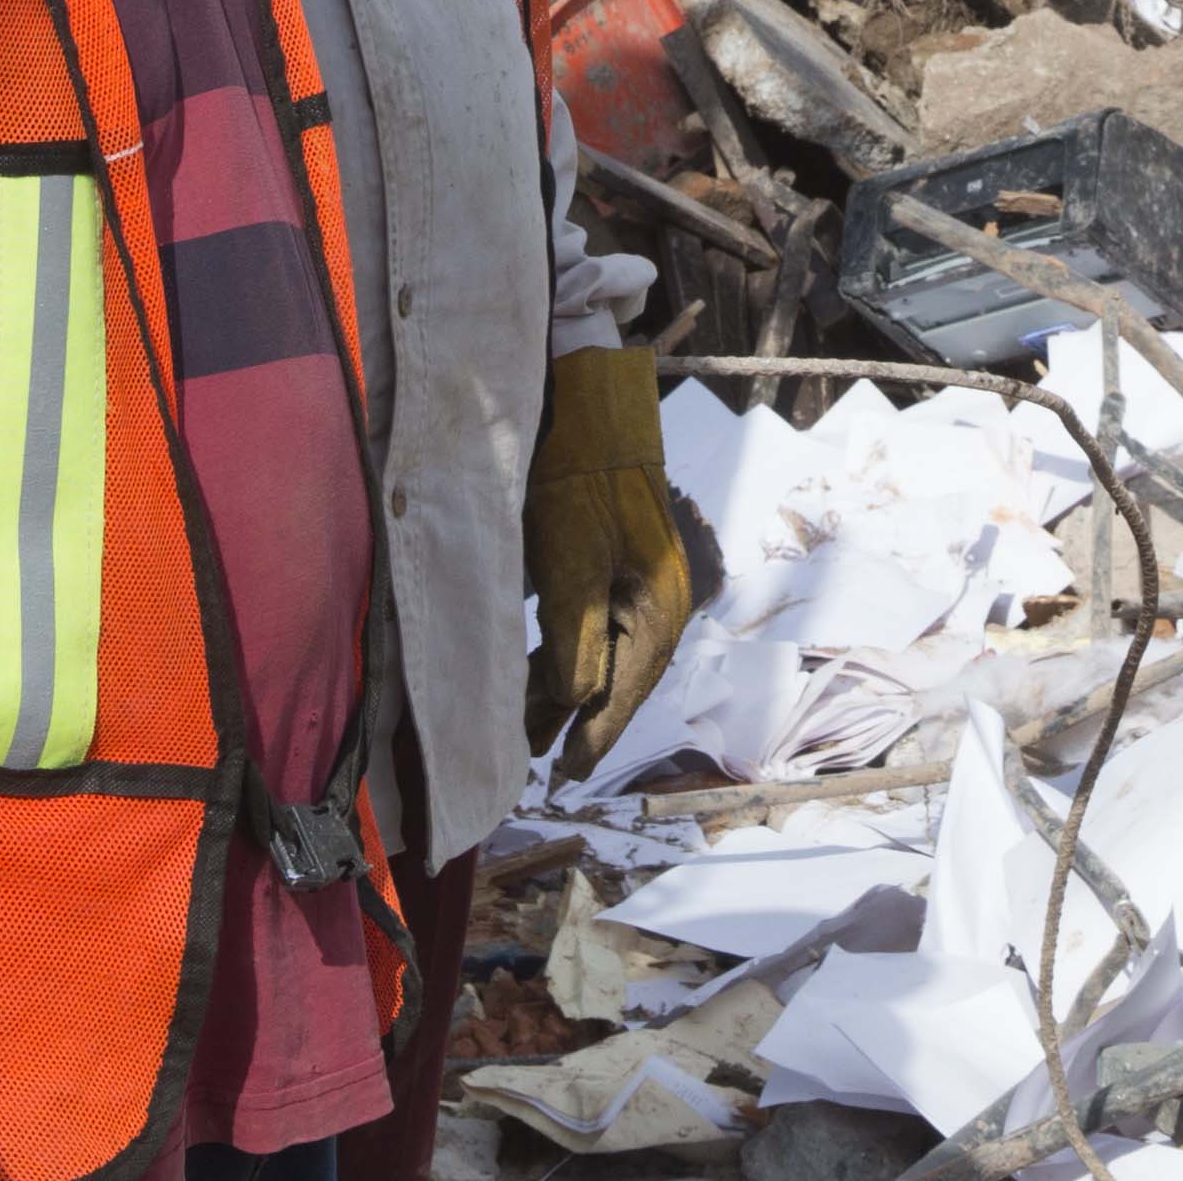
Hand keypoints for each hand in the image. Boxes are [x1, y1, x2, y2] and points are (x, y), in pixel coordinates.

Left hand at [525, 345, 705, 772]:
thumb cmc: (581, 484)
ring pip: (601, 652)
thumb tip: (574, 704)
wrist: (588, 407)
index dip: (592, 737)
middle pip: (614, 677)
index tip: (563, 774)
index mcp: (659, 609)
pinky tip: (539, 666)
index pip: (624, 693)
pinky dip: (564, 649)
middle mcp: (658, 603)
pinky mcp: (615, 566)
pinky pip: (593, 625)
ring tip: (523, 721)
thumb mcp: (572, 565)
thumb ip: (576, 641)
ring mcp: (639, 583)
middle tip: (529, 754)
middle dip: (570, 717)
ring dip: (562, 685)